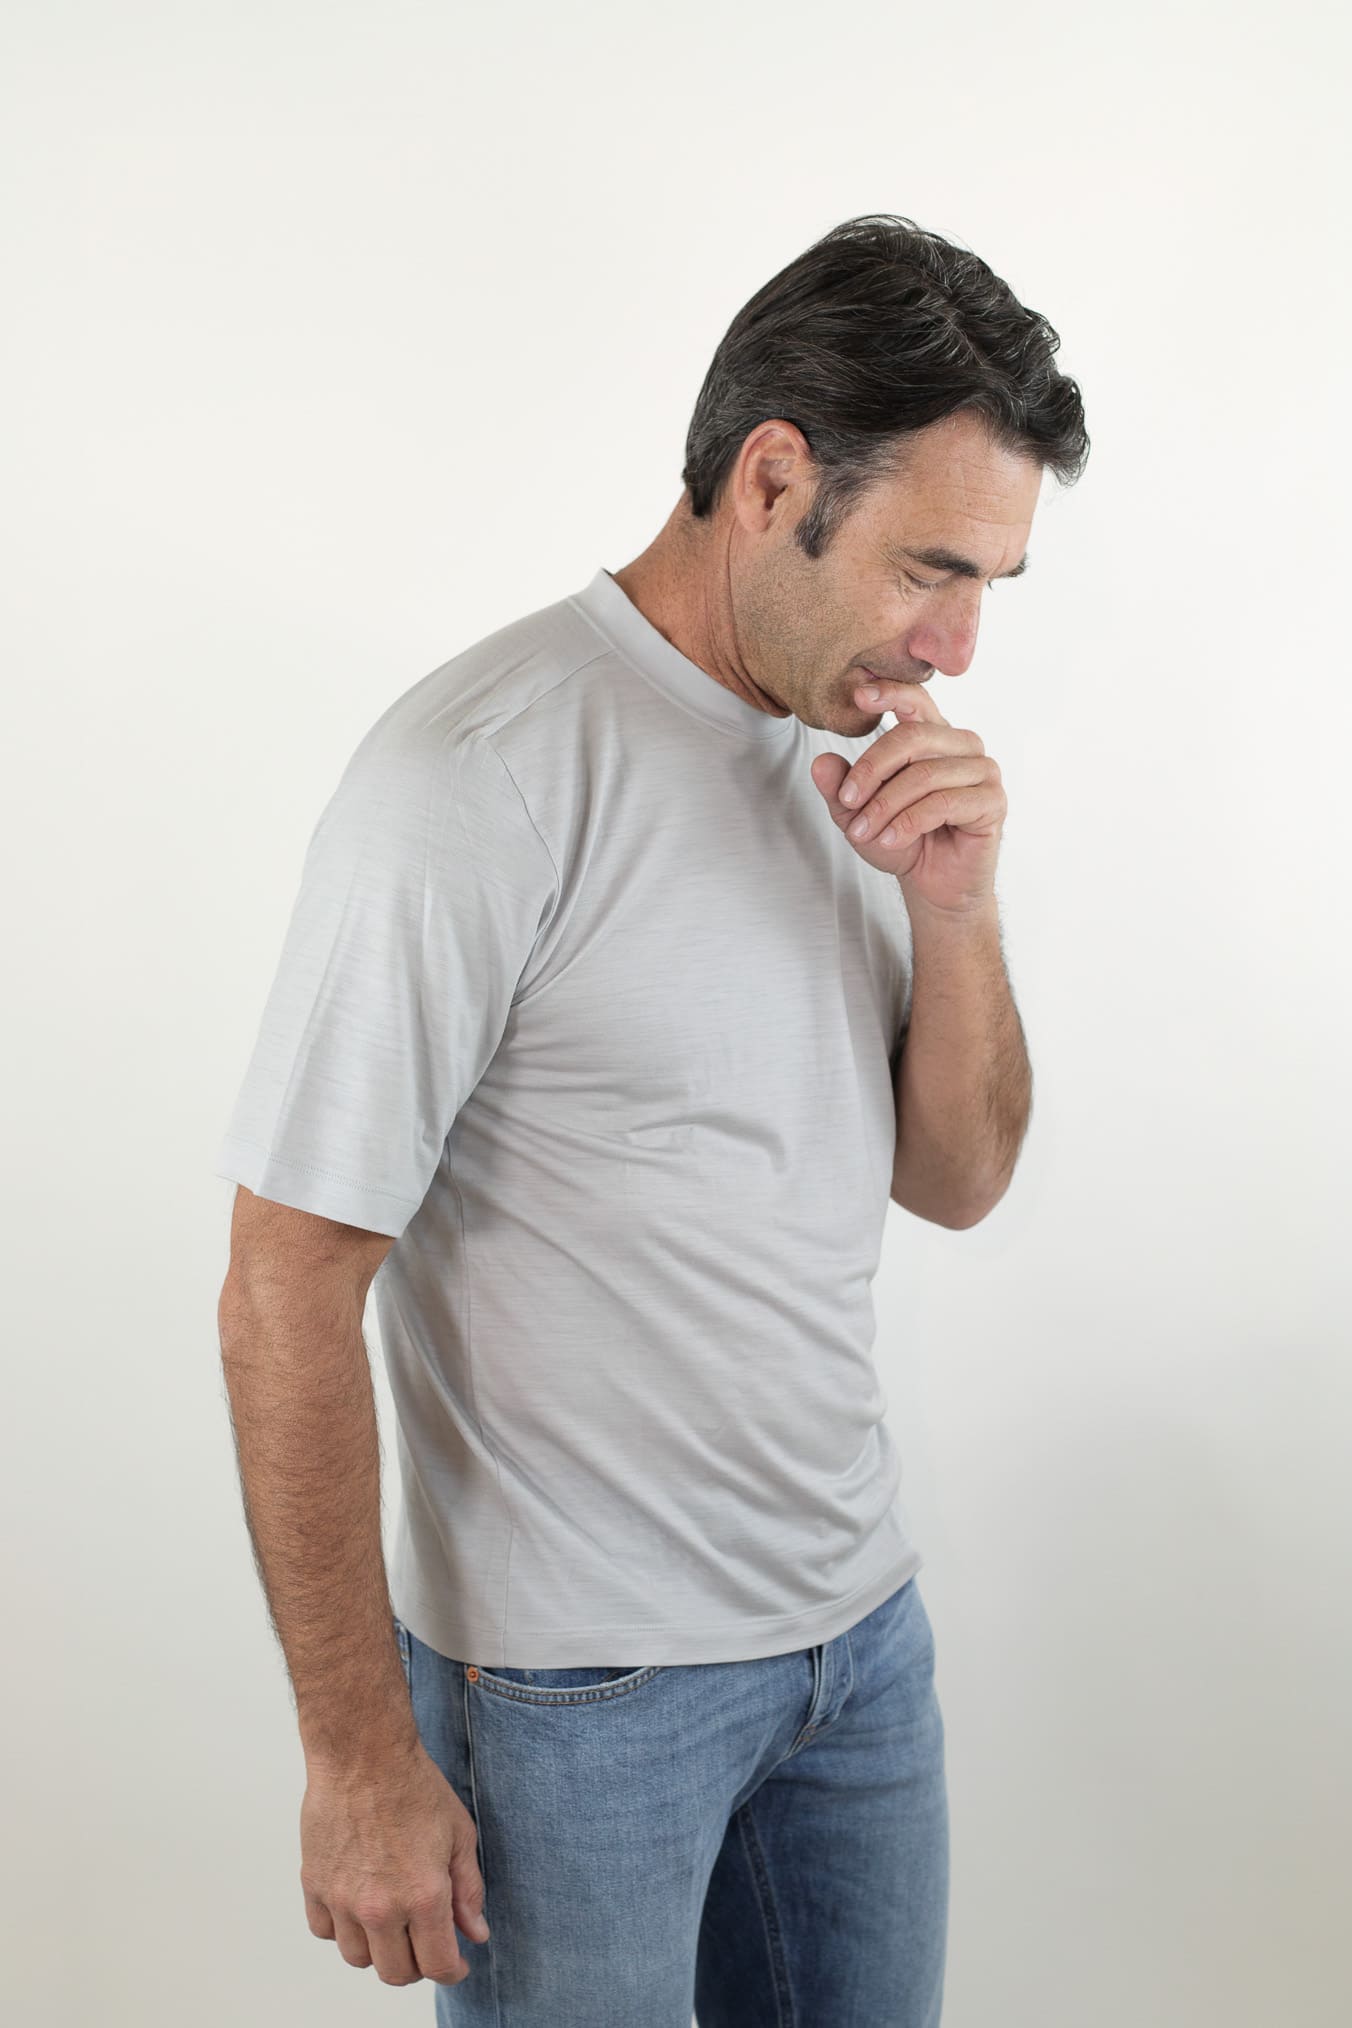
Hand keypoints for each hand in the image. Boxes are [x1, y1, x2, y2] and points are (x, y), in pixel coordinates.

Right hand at [300, 1744, 490, 1986]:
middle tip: (424, 1941)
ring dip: (377, 1948)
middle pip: (396, 1973)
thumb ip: (468, 1890)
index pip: (438, 1965)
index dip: (453, 1970)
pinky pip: (324, 1931)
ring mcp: (343, 1899)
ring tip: (390, 1919)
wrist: (363, 1754)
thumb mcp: (459, 1834)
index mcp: (423, 1896)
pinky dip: (340, 1927)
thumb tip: (475, 1933)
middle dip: (416, 1964)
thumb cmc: (415, 1786)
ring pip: (357, 1958)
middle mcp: (381, 1907)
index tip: (456, 1962)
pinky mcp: (314, 1884)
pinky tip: (357, 1903)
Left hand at [810, 679, 1004, 916]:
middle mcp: (962, 746)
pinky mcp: (993, 801)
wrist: (933, 887)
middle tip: (847, 801)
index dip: (891, 692)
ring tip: (863, 833)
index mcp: (934, 736)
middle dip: (872, 770)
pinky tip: (889, 840)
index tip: (859, 695)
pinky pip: (944, 803)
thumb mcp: (859, 815)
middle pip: (913, 738)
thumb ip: (840, 788)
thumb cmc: (902, 842)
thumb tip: (820, 763)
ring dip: (886, 806)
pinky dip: (908, 823)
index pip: (916, 701)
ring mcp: (983, 771)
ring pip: (925, 775)